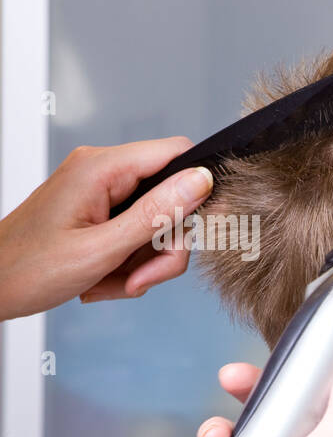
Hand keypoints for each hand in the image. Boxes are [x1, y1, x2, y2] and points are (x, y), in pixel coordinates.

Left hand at [0, 137, 212, 320]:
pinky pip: (137, 236)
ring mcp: (101, 194)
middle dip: (165, 246)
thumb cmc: (27, 269)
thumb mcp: (102, 249)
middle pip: (172, 200)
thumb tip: (201, 181)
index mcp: (101, 168)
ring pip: (158, 226)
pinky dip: (130, 265)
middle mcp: (102, 173)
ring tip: (116, 283)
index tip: (197, 228)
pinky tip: (106, 279)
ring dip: (146, 263)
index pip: (176, 154)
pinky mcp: (99, 213)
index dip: (197, 189)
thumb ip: (157, 214)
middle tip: (141, 277)